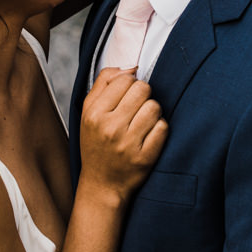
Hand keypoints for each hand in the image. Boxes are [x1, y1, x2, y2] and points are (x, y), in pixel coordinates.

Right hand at [79, 67, 166, 202]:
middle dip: (143, 96)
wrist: (101, 184)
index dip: (130, 85)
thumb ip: (104, 83)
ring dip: (152, 112)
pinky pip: (163, 127)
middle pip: (143, 89)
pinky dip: (159, 129)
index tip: (127, 97)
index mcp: (94, 113)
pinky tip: (149, 135)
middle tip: (136, 109)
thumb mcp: (88, 112)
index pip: (125, 80)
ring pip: (155, 107)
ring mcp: (128, 144)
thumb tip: (131, 67)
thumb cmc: (96, 143)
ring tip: (142, 123)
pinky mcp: (145, 157)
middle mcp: (110, 127)